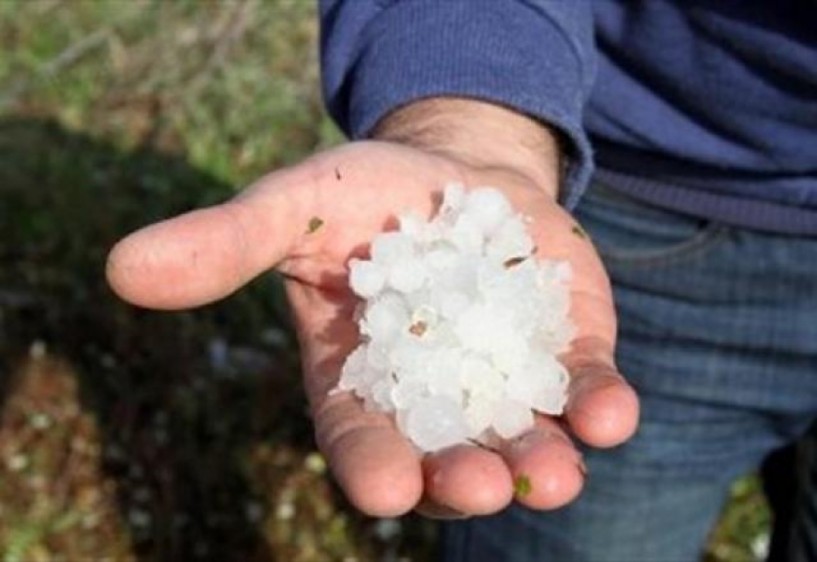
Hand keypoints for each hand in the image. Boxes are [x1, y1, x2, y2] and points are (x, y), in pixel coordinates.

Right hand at [106, 100, 637, 517]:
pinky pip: (582, 391)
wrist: (457, 171)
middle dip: (462, 477)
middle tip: (478, 487)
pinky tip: (608, 414)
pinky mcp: (564, 354)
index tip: (386, 489)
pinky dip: (598, 407)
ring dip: (541, 461)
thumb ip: (226, 244)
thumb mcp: (295, 207)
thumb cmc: (365, 194)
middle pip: (446, 457)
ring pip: (522, 440)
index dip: (372, 463)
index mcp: (360, 381)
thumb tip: (121, 268)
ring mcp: (504, 382)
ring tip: (554, 474)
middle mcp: (433, 400)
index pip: (360, 438)